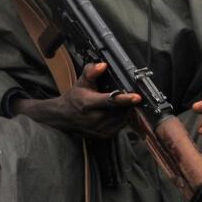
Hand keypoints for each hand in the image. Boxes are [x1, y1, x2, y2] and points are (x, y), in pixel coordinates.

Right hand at [13, 62, 141, 137]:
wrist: (64, 117)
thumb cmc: (76, 98)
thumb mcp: (81, 82)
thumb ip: (92, 71)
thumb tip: (103, 65)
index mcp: (88, 103)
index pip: (110, 101)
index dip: (124, 99)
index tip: (137, 97)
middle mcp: (94, 118)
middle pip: (120, 110)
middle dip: (126, 103)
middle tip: (126, 95)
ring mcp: (100, 129)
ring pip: (122, 118)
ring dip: (125, 110)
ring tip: (119, 104)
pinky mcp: (104, 135)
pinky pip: (121, 126)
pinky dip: (122, 118)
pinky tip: (115, 112)